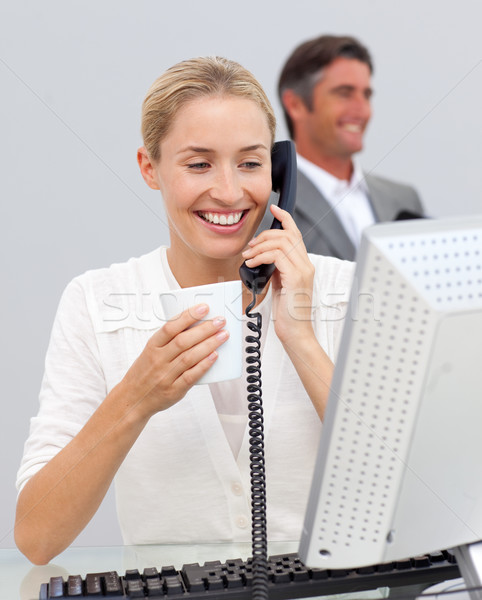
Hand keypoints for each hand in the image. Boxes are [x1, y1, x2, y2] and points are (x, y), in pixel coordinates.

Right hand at [122, 303, 228, 418]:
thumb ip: (169, 340)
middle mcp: (158, 360)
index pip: (170, 327)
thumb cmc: (145, 372)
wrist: (133, 399)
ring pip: (190, 357)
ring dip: (209, 344)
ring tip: (223, 335)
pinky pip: (191, 376)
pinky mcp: (174, 390)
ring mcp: (166, 376)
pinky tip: (214, 356)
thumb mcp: (150, 351)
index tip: (203, 308)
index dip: (188, 316)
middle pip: (183, 341)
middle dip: (204, 329)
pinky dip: (204, 365)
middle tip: (220, 321)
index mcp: (152, 346)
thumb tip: (195, 325)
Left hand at [242, 204, 314, 343]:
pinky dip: (261, 256)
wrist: (296, 333)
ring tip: (248, 257)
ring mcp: (303, 270)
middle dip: (264, 236)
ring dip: (260, 246)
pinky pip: (277, 255)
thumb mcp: (280, 285)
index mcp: (303, 264)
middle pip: (287, 234)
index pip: (296, 233)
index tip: (274, 209)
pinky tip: (252, 264)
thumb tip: (263, 257)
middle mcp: (306, 264)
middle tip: (250, 248)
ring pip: (281, 242)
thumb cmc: (288, 314)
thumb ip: (276, 269)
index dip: (285, 218)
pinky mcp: (296, 278)